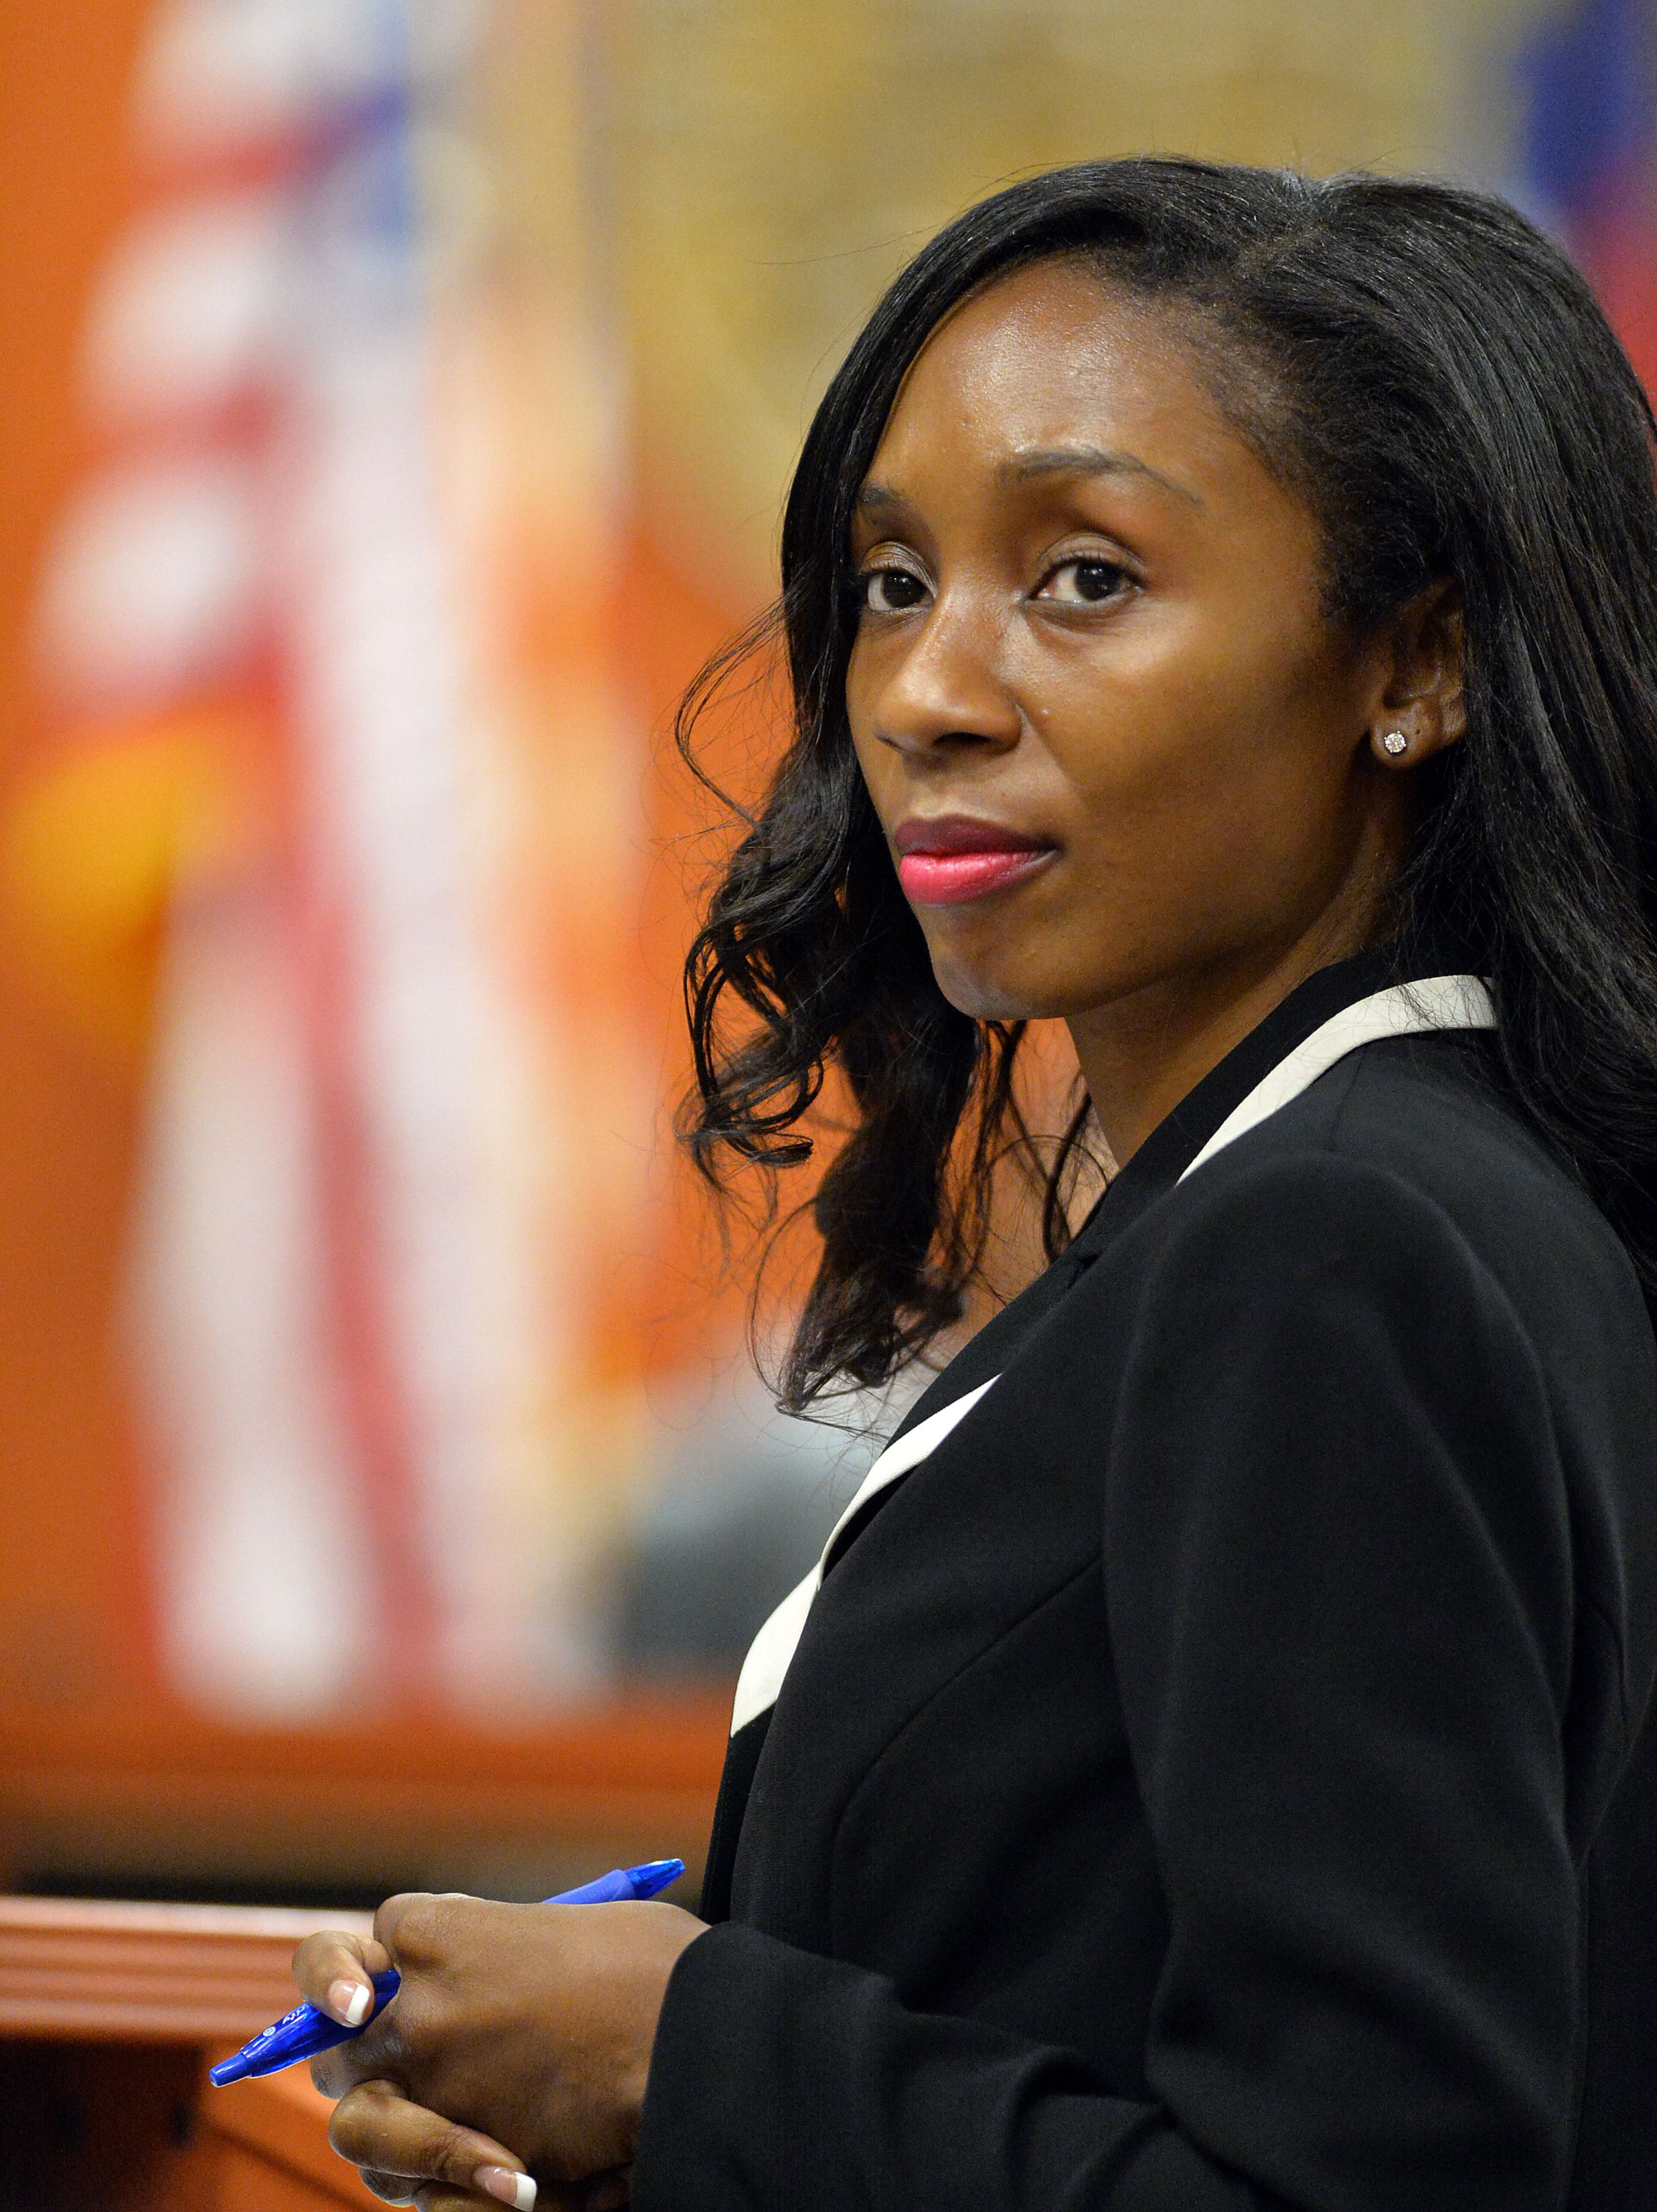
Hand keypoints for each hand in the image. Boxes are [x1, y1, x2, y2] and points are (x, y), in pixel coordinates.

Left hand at [291, 1892, 705, 2204]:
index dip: (379, 1967)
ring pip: (361, 2130)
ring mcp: (433, 2086)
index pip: (369, 1944)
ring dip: (403, 2144)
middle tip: (405, 2076)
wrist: (700, 2037)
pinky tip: (512, 2182)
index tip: (390, 1987)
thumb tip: (481, 1981)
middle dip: (361, 2064)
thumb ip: (495, 1950)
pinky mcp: (464, 2156)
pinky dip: (450, 2193)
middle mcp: (416, 2008)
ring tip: (472, 2147)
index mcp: (438, 1932)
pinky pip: (420, 2187)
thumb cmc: (651, 1969)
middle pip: (336, 2047)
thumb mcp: (562, 1927)